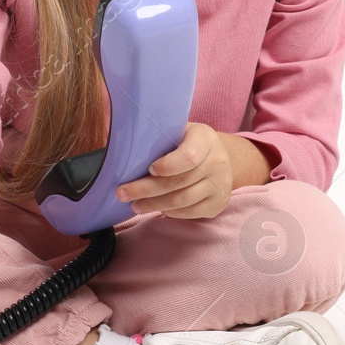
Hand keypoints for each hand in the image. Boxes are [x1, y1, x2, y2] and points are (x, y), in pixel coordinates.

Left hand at [115, 122, 232, 219]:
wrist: (221, 157)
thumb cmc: (189, 142)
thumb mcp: (179, 131)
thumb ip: (161, 137)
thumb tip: (125, 151)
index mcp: (205, 139)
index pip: (189, 156)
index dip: (168, 165)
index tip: (149, 169)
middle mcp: (217, 162)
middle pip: (179, 181)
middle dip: (146, 189)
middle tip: (123, 193)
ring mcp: (220, 185)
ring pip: (181, 201)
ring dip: (154, 204)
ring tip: (134, 204)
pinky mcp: (218, 204)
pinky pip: (189, 213)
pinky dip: (169, 212)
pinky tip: (156, 208)